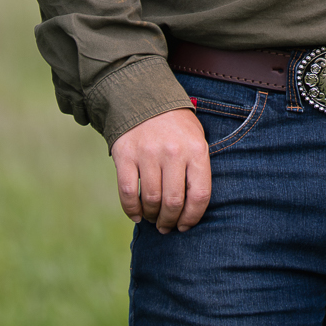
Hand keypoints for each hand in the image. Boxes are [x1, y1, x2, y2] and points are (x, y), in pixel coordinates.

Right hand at [112, 106, 211, 232]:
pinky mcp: (125, 154)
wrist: (146, 99)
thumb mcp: (196, 141)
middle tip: (166, 227)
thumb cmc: (177, 128)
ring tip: (153, 218)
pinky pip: (127, 192)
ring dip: (152, 216)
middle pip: (173, 202)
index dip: (192, 217)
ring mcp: (148, 153)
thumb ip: (196, 170)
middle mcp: (173, 152)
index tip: (185, 226)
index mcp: (196, 150)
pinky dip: (131, 209)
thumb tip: (190, 210)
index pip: (199, 195)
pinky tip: (137, 215)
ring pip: (150, 199)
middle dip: (169, 221)